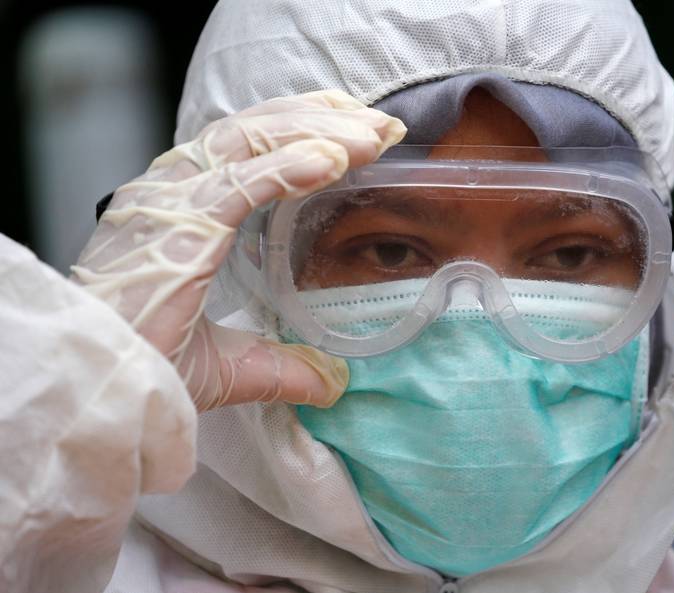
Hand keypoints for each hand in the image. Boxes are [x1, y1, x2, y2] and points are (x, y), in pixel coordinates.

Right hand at [71, 90, 405, 410]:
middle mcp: (172, 190)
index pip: (248, 147)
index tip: (358, 132)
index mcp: (181, 207)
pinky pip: (241, 182)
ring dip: (319, 132)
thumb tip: (333, 380)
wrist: (95, 389)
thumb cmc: (143, 368)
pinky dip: (290, 166)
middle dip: (324, 120)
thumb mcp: (228, 365)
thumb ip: (282, 365)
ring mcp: (170, 200)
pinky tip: (335, 160)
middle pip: (256, 130)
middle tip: (382, 126)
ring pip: (252, 141)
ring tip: (373, 136)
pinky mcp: (176, 222)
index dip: (305, 130)